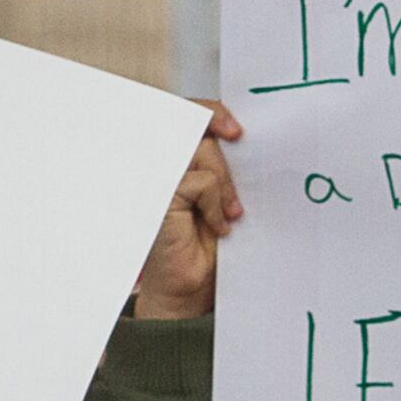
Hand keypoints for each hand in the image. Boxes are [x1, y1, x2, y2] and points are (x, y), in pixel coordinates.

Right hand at [132, 107, 244, 319]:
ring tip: (232, 213)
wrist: (192, 288)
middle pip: (195, 126)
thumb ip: (223, 166)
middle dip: (220, 137)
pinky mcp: (161, 197)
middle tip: (238, 146)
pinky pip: (201, 182)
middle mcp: (164, 165)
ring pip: (202, 151)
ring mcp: (159, 179)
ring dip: (225, 182)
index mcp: (176, 160)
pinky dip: (216, 203)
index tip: (236, 130)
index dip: (211, 112)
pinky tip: (219, 226)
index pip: (188, 116)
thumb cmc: (206, 246)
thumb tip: (242, 137)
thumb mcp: (222, 196)